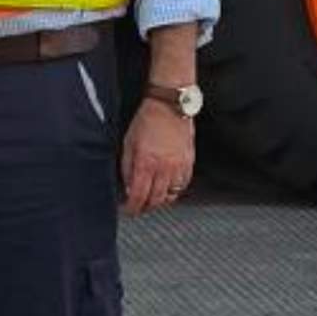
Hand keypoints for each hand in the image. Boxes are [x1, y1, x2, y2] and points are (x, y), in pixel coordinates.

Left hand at [120, 97, 195, 215]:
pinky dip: (175, 190)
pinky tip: (167, 188)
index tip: (128, 210)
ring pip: (171, 195)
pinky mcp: (189, 161)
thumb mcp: (128, 143)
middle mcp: (164, 168)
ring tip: (152, 198)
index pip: (139, 196)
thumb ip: (127, 168)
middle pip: (156, 200)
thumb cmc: (146, 120)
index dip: (132, 208)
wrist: (169, 105)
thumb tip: (128, 188)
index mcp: (146, 163)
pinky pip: (183, 185)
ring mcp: (179, 166)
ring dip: (160, 200)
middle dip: (145, 207)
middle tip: (139, 207)